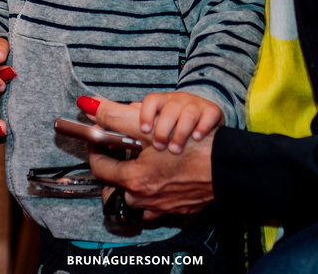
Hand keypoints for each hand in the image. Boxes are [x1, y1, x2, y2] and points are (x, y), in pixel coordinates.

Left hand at [81, 96, 215, 220]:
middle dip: (115, 169)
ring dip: (135, 182)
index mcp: (134, 181)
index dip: (97, 150)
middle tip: (121, 153)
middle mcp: (145, 201)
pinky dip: (155, 194)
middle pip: (115, 188)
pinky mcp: (179, 213)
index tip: (98, 140)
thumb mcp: (150, 128)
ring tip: (143, 165)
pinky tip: (162, 179)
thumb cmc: (192, 148)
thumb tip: (88, 104)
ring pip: (136, 199)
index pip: (100, 168)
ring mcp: (162, 210)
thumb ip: (116, 116)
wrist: (229, 168)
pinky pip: (157, 208)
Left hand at [138, 92, 223, 153]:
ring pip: (188, 114)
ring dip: (180, 134)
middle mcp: (179, 101)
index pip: (151, 100)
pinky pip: (208, 116)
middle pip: (169, 110)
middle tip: (158, 147)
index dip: (145, 114)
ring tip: (175, 149)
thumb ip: (141, 117)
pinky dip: (202, 128)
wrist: (207, 115)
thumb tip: (123, 114)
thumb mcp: (159, 116)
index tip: (143, 130)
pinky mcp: (212, 111)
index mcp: (162, 102)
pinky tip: (196, 138)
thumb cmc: (177, 120)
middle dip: (162, 130)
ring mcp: (196, 105)